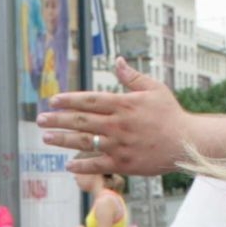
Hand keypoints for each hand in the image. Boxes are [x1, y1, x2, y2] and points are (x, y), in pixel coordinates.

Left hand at [38, 58, 191, 175]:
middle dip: (57, 119)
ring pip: (84, 142)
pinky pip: (97, 165)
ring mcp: (118, 146)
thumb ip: (132, 77)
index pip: (89, 100)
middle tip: (40, 119)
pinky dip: (82, 165)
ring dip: (62, 140)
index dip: (69, 100)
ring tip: (46, 138)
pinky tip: (68, 164)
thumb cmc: (170, 114)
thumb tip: (117, 61)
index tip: (53, 100)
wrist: (186, 143)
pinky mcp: (123, 164)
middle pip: (81, 121)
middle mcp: (117, 124)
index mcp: (123, 104)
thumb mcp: (154, 89)